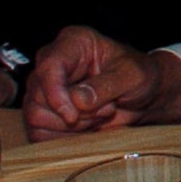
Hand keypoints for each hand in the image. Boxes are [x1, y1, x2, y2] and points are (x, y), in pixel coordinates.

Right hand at [22, 26, 180, 139]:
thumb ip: (106, 85)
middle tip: (107, 110)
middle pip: (37, 98)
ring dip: (72, 127)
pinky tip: (87, 127)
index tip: (72, 115)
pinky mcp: (43, 112)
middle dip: (75, 114)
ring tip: (100, 115)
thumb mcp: (133, 76)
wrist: (144, 97)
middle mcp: (52, 64)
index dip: (56, 93)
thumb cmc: (140, 77)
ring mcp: (44, 89)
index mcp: (73, 42)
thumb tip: (77, 102)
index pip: (49, 66)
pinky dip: (65, 138)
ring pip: (36, 118)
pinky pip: (39, 134)